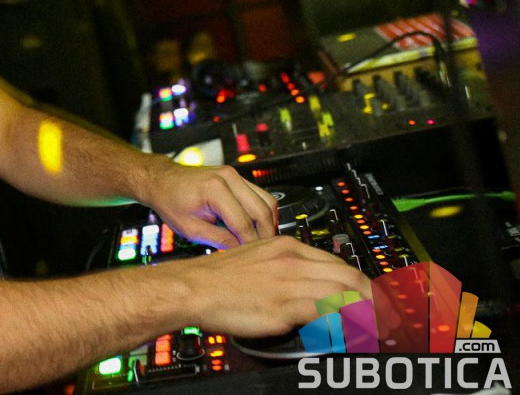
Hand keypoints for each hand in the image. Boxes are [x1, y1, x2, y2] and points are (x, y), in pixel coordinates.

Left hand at [141, 162, 278, 247]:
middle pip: (262, 210)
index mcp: (214, 190)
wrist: (162, 181)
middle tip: (263, 253)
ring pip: (267, 201)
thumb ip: (219, 240)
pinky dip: (262, 213)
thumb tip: (242, 252)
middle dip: (266, 235)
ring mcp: (234, 175)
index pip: (243, 223)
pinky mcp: (236, 178)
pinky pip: (260, 195)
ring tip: (261, 242)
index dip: (250, 244)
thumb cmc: (170, 201)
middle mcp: (228, 178)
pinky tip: (256, 228)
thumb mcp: (191, 229)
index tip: (253, 259)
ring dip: (268, 223)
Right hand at [177, 234, 373, 336]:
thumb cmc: (216, 279)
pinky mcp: (283, 305)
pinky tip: (354, 332)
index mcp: (285, 246)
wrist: (191, 287)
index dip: (362, 283)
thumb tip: (303, 288)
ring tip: (381, 330)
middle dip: (376, 299)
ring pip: (345, 293)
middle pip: (349, 276)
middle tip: (389, 318)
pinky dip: (346, 322)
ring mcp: (289, 282)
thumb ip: (284, 271)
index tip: (374, 298)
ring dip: (369, 314)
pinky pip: (327, 312)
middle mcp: (291, 260)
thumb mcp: (255, 261)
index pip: (338, 263)